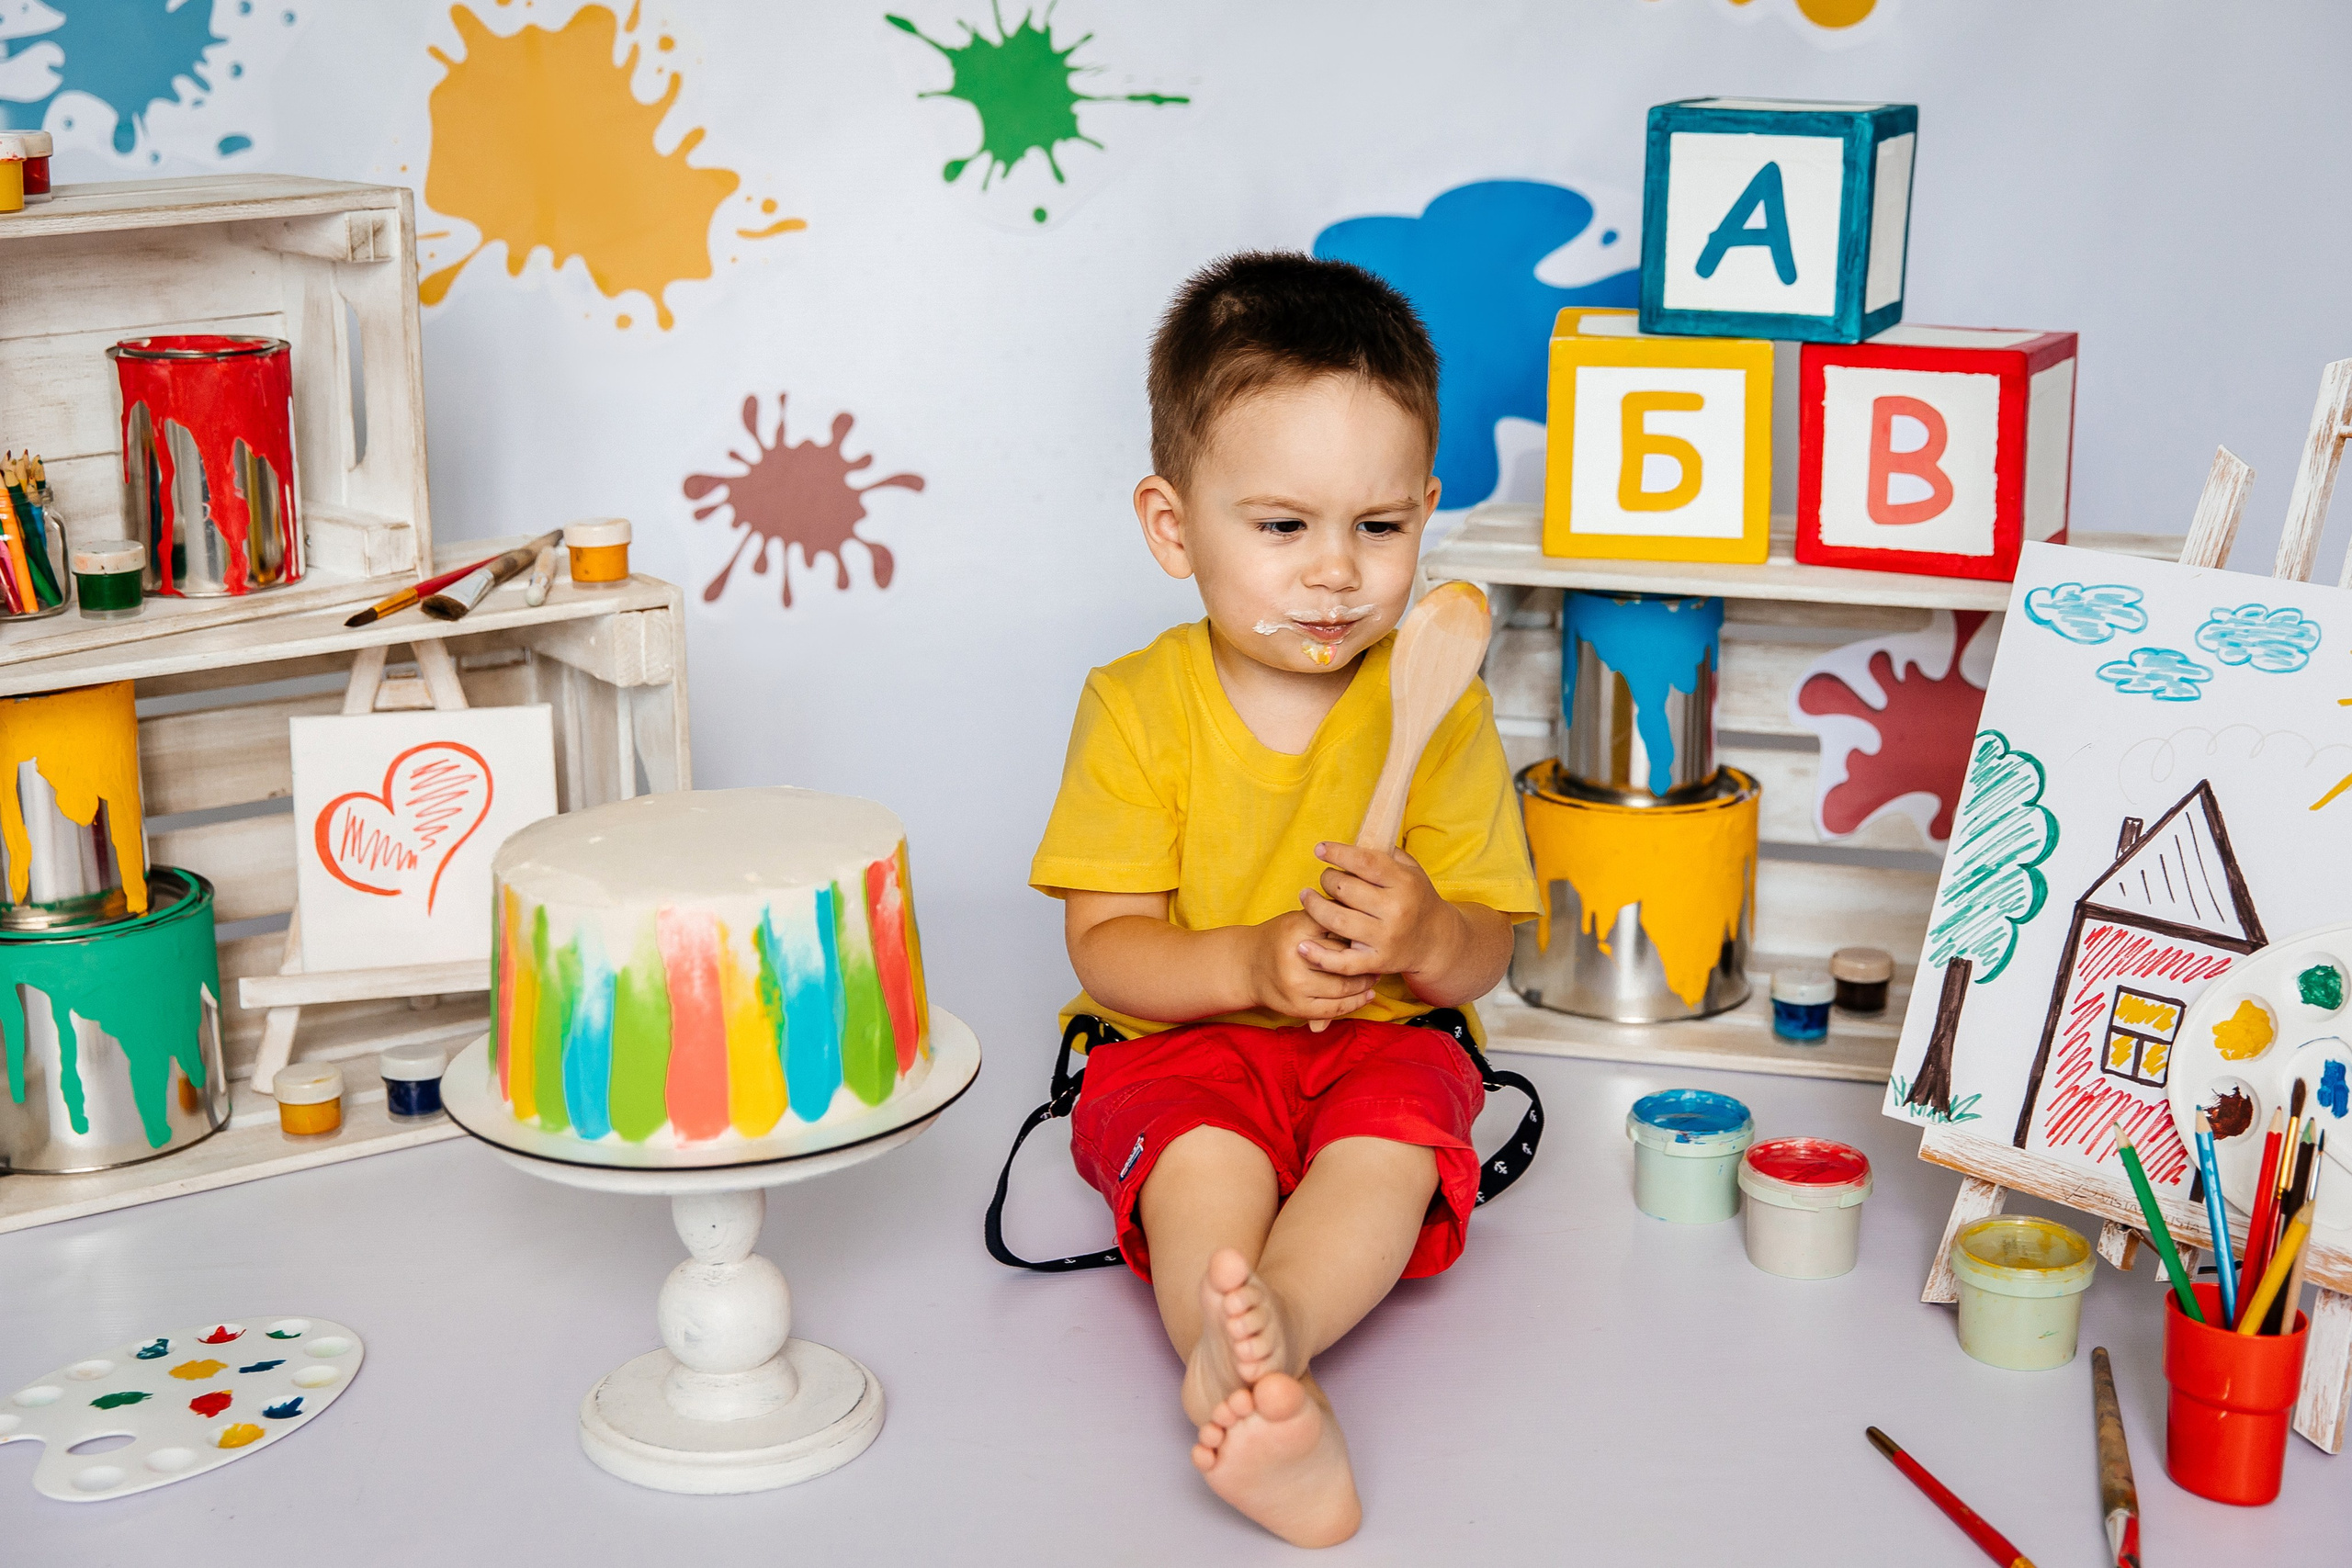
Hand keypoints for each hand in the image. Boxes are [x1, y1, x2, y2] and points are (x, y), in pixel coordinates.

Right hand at [1247, 909, 1380, 1021]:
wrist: (1247, 965)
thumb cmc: (1281, 937)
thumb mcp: (1300, 919)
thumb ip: (1330, 919)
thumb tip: (1368, 921)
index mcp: (1297, 929)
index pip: (1341, 930)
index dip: (1360, 933)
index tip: (1372, 932)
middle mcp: (1295, 957)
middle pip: (1345, 960)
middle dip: (1366, 959)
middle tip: (1380, 956)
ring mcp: (1296, 985)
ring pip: (1344, 987)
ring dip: (1365, 983)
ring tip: (1375, 975)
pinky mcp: (1297, 1007)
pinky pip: (1335, 1008)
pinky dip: (1355, 1003)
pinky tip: (1367, 995)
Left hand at [1296, 841, 1466, 988]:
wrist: (1436, 941)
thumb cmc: (1416, 899)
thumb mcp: (1411, 870)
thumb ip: (1386, 853)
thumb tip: (1354, 840)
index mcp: (1405, 883)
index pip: (1365, 862)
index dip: (1338, 853)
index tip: (1320, 849)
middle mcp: (1396, 910)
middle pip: (1345, 889)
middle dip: (1327, 879)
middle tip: (1325, 878)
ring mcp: (1386, 938)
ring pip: (1336, 920)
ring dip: (1314, 906)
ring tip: (1307, 898)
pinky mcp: (1377, 962)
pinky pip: (1342, 962)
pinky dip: (1319, 955)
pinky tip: (1302, 946)